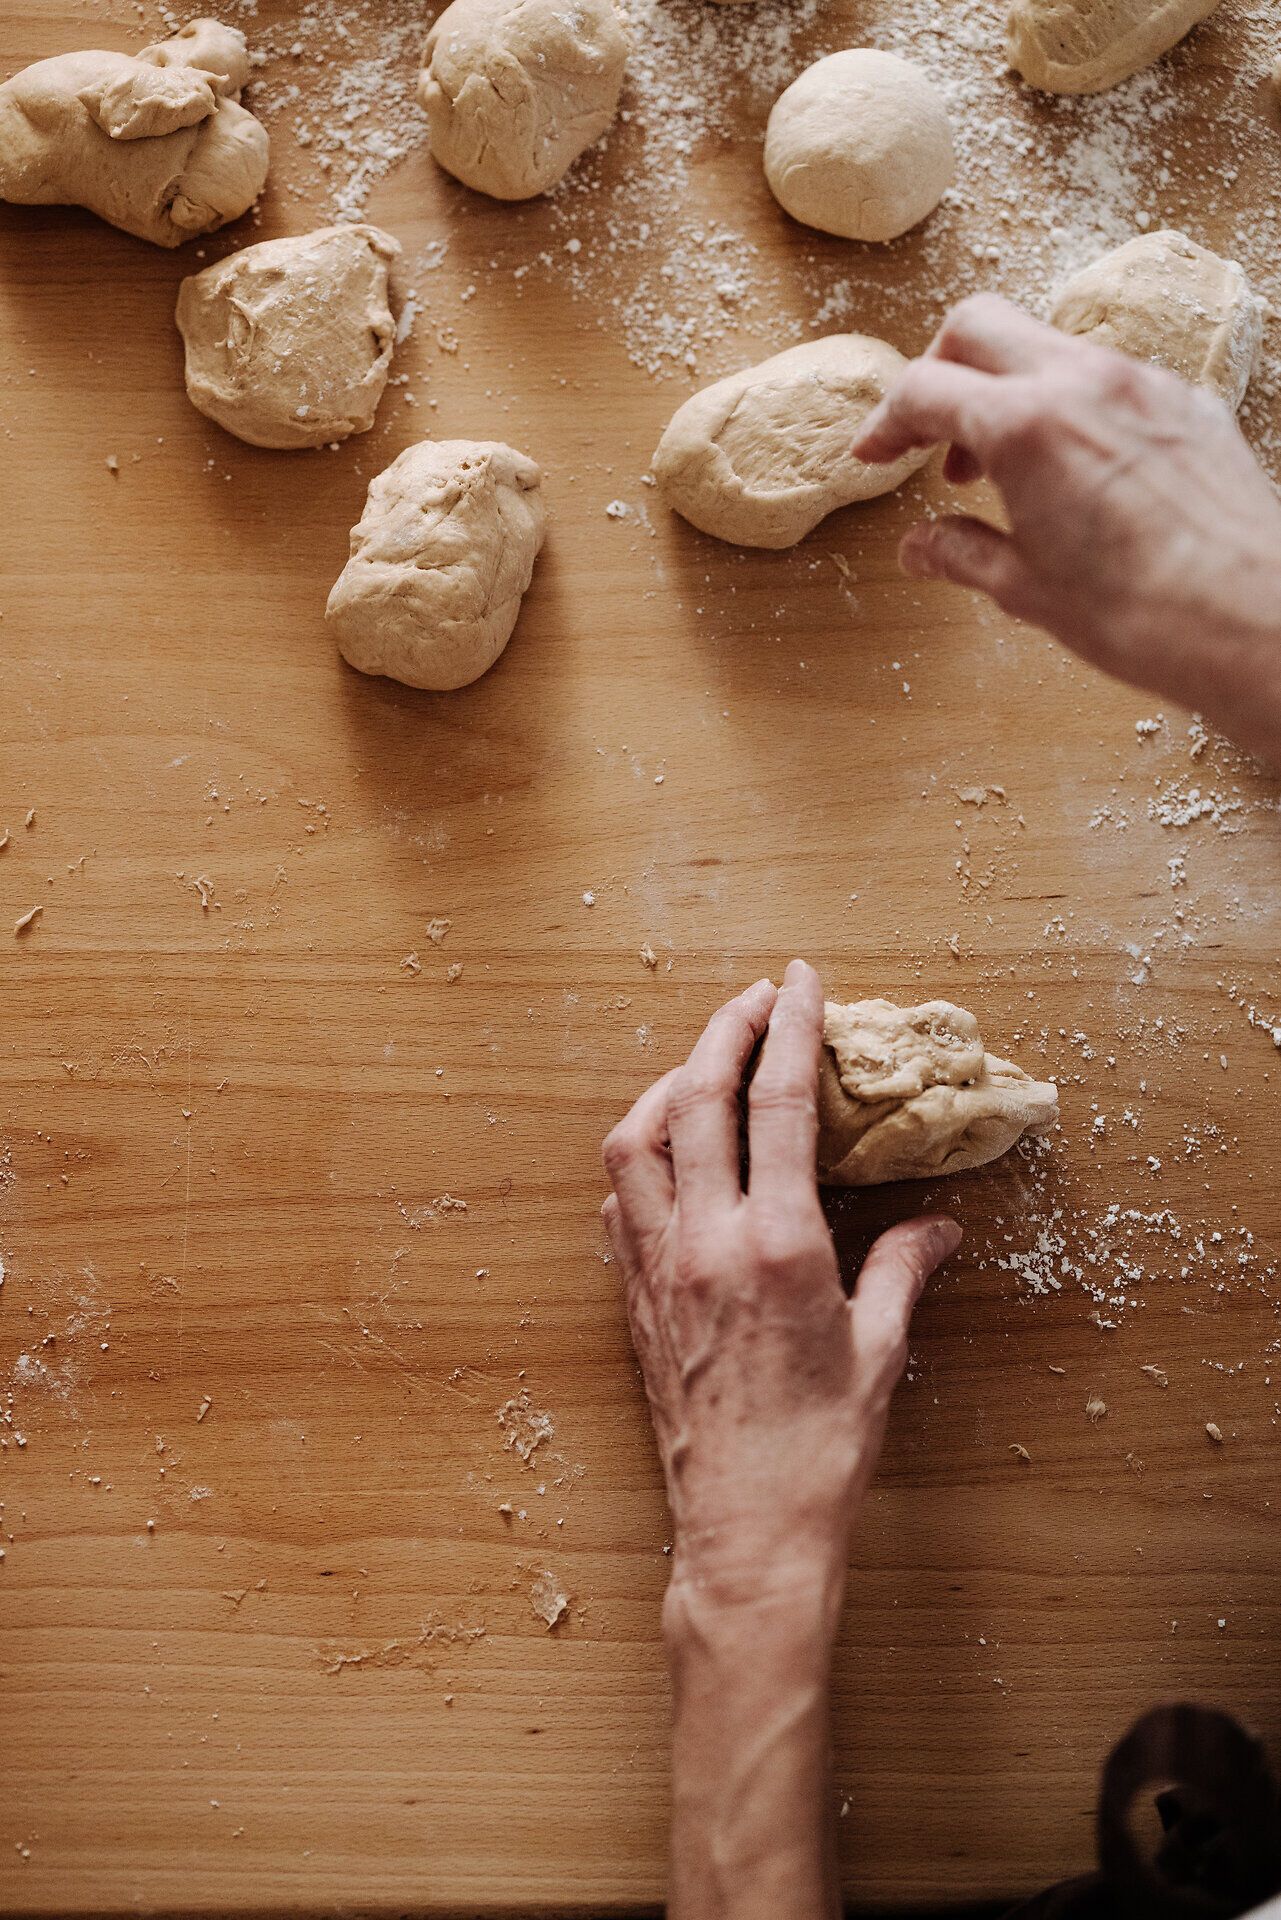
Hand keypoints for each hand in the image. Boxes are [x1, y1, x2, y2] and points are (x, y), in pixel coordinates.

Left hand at [602, 960, 960, 1919]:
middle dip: (721, 1030)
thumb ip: (905, 1270)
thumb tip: (941, 1225)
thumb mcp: (881, 1353)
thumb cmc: (820, 1452)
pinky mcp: (632, 1302)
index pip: (779, 1104)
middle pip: (694, 1099)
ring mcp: (657, 1271)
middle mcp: (706, 1243)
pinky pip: (617, 1204)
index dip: (787, 1027)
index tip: (797, 980)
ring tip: (699, 1067)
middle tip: (752, 997)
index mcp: (778, 1246)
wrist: (745, 1536)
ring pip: (633, 1143)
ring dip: (664, 1086)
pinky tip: (662, 1156)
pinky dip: (637, 1157)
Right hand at [854, 294, 1280, 763]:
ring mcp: (1140, 382)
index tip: (876, 453)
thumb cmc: (1143, 614)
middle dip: (939, 370)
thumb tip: (922, 546)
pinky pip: (1107, 375)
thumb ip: (963, 553)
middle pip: (978, 325)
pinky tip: (1072, 470)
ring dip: (1005, 387)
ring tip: (1001, 466)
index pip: (925, 389)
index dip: (887, 421)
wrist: (1252, 620)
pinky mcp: (1185, 400)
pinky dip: (1067, 403)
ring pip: (1047, 343)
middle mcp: (1081, 382)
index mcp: (1025, 426)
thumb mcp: (1027, 590)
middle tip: (929, 435)